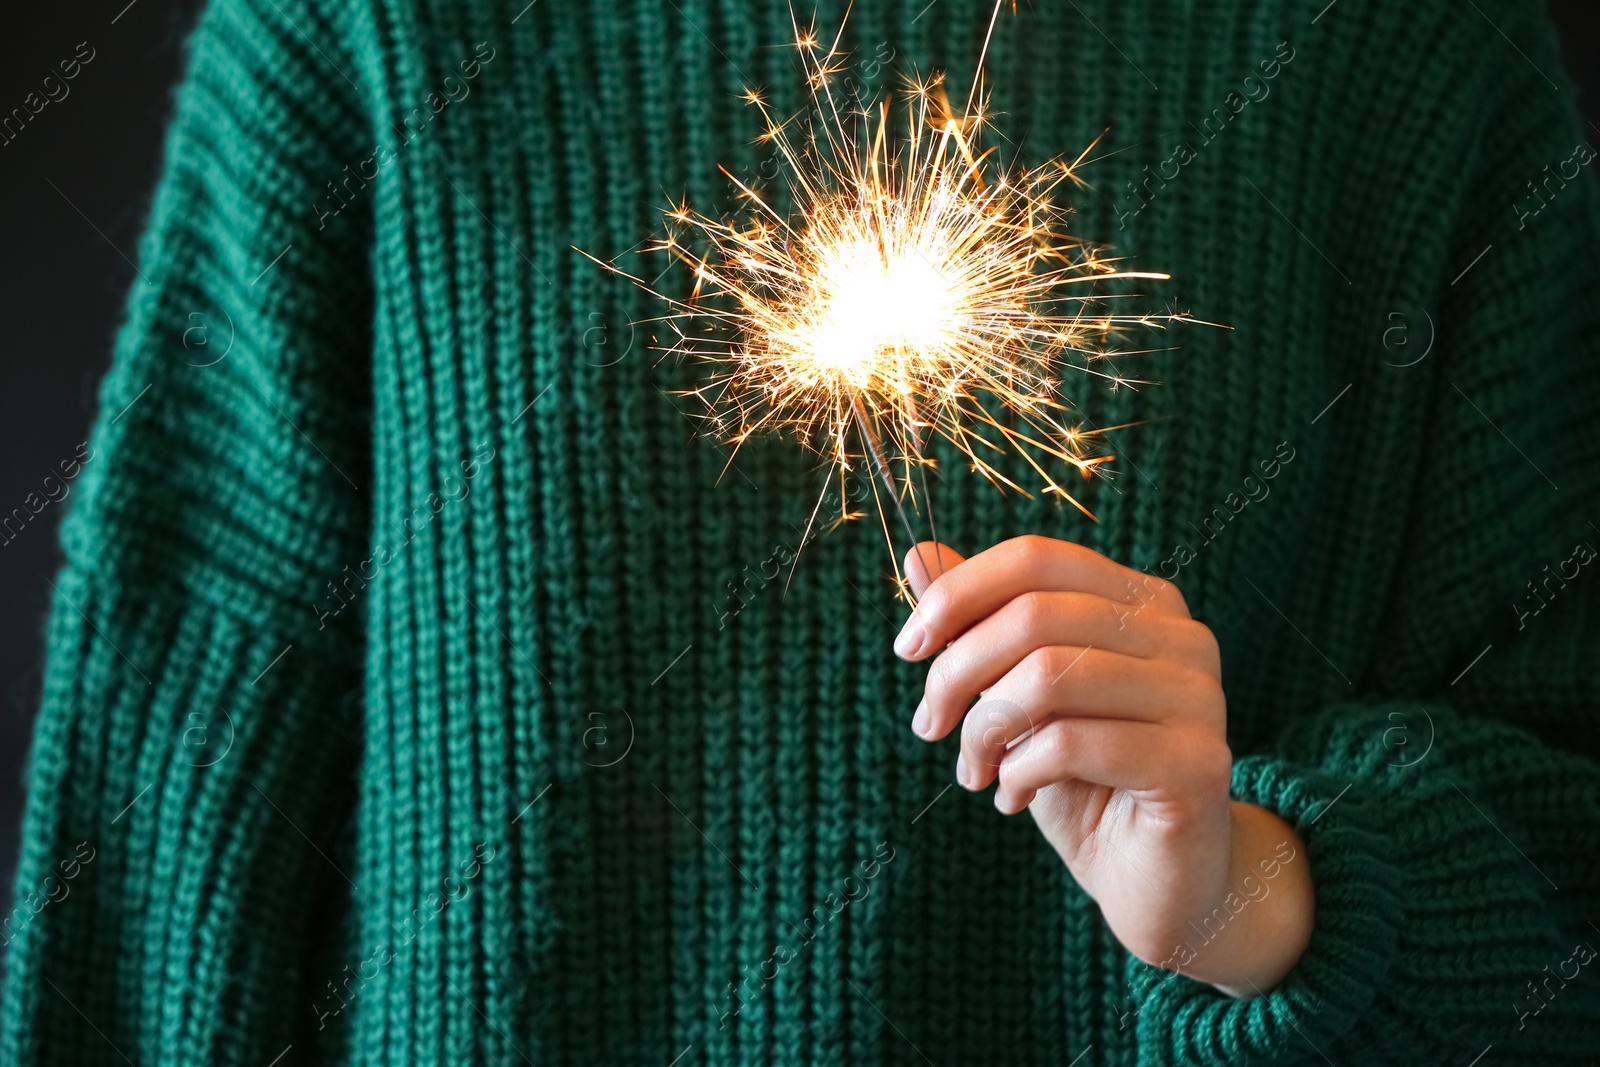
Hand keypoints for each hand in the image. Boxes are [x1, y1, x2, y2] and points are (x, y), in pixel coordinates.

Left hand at [895, 536, 1312, 996]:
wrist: (1158, 884)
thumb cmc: (1085, 782)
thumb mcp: (1017, 698)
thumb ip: (980, 626)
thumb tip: (920, 555)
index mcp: (1142, 602)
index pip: (1036, 560)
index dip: (958, 594)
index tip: (908, 649)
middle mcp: (1181, 636)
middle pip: (1036, 615)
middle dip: (957, 670)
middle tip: (930, 725)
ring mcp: (1198, 696)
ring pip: (1050, 676)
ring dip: (984, 729)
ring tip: (971, 771)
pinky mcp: (1197, 762)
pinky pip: (1073, 744)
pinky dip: (1019, 771)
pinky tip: (1012, 797)